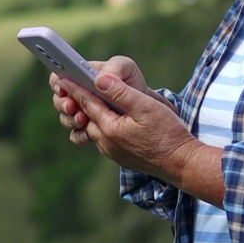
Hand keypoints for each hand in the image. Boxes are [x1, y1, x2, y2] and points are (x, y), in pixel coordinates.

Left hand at [59, 70, 224, 205]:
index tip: (61, 78)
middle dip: (78, 102)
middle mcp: (106, 142)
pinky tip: (105, 120)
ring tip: (86, 102)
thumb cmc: (168, 133)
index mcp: (110, 128)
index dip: (75, 88)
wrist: (181, 164)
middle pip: (87, 117)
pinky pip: (102, 139)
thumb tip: (99, 79)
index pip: (87, 103)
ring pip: (93, 129)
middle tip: (70, 87)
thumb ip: (121, 93)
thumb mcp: (146, 107)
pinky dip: (100, 126)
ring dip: (89, 115)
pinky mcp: (120, 157)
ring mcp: (112, 152)